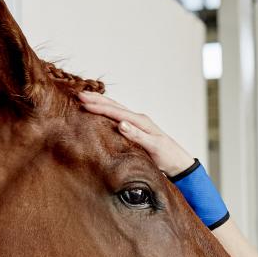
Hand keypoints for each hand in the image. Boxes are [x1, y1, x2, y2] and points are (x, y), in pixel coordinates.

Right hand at [77, 91, 194, 176]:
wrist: (178, 162)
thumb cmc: (167, 156)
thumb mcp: (153, 147)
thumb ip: (137, 135)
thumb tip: (121, 123)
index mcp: (140, 122)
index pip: (116, 112)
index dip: (99, 107)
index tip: (83, 103)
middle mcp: (138, 119)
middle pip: (114, 105)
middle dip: (96, 99)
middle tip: (79, 94)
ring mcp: (137, 123)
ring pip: (115, 108)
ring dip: (100, 102)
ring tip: (85, 98)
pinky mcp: (136, 129)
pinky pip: (118, 116)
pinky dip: (107, 110)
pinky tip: (100, 110)